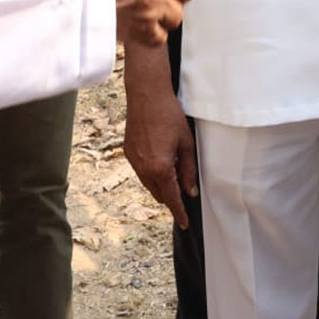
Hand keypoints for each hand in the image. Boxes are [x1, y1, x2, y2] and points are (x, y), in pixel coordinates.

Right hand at [124, 55, 197, 227]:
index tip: (185, 222)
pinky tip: (160, 160)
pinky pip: (141, 171)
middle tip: (184, 192)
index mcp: (160, 168)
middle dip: (171, 197)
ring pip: (148, 184)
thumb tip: (190, 190)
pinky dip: (151, 173)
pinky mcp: (128, 152)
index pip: (172, 198)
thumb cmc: (169, 115)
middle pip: (159, 194)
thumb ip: (189, 169)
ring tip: (174, 171)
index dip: (179, 212)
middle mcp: (143, 168)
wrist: (146, 95)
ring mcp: (133, 161)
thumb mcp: (186, 143)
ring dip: (161, 184)